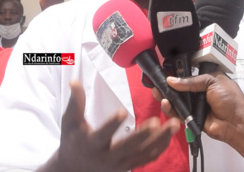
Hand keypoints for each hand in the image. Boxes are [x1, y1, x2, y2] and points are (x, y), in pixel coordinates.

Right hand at [42, 81, 179, 171]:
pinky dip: (161, 147)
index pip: (102, 135)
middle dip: (142, 136)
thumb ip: (75, 102)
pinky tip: (170, 134)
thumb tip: (74, 80)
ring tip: (173, 124)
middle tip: (156, 121)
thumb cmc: (73, 140)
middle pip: (127, 147)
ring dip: (160, 140)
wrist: (75, 167)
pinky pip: (148, 158)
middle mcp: (107, 156)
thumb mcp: (70, 122)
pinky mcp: (129, 165)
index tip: (121, 111)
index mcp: (91, 144)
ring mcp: (120, 163)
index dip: (111, 124)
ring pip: (143, 154)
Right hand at [162, 72, 243, 144]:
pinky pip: (178, 112)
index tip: (164, 70)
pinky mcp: (190, 117)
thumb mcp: (212, 82)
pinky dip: (170, 109)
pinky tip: (165, 104)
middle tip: (156, 83)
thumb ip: (191, 81)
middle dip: (167, 85)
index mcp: (206, 79)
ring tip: (157, 93)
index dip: (177, 73)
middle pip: (179, 88)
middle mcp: (199, 91)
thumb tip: (170, 80)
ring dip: (166, 97)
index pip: (188, 74)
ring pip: (176, 100)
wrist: (236, 124)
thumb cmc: (229, 99)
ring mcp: (194, 105)